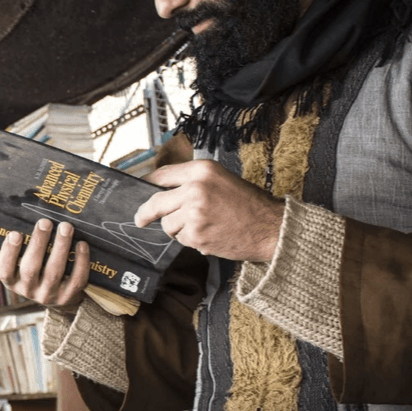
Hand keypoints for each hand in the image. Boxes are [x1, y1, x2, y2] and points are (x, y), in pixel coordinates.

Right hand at [0, 218, 90, 311]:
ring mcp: (49, 295)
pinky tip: (82, 244)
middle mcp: (28, 290)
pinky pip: (76, 279)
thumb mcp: (15, 263)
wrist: (58, 295)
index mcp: (12, 280)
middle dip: (38, 243)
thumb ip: (2, 249)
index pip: (4, 270)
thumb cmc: (32, 269)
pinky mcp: (68, 296)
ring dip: (60, 247)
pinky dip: (81, 262)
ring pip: (54, 272)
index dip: (8, 253)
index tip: (15, 233)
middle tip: (45, 222)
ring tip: (66, 226)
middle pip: (31, 268)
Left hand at [136, 160, 283, 261]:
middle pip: (156, 201)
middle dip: (145, 212)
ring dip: (178, 228)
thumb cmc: (249, 204)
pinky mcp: (196, 234)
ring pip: (168, 224)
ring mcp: (194, 212)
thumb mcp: (222, 179)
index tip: (142, 190)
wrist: (270, 226)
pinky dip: (190, 240)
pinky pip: (181, 239)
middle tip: (140, 219)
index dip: (148, 183)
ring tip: (201, 226)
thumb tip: (165, 190)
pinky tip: (208, 235)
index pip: (163, 174)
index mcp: (202, 170)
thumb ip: (194, 181)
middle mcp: (195, 188)